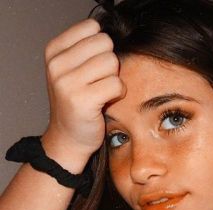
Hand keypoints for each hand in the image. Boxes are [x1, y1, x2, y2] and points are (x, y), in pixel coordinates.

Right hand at [43, 18, 125, 158]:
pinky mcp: (83, 100)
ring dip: (114, 79)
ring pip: (112, 63)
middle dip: (109, 63)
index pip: (92, 28)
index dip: (101, 48)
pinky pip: (116, 84)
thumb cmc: (76, 103)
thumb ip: (87, 50)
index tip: (93, 67)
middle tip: (99, 82)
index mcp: (54, 51)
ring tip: (101, 92)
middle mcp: (57, 64)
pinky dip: (118, 94)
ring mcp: (67, 82)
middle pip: (105, 44)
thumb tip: (112, 37)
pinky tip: (106, 102)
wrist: (69, 138)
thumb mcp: (72, 70)